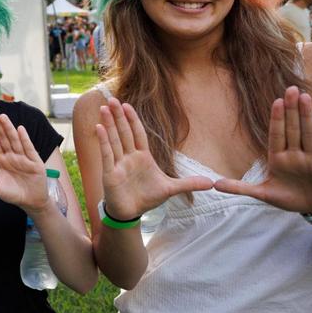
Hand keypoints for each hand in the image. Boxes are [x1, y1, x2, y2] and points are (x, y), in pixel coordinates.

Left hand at [0, 111, 48, 212]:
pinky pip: (29, 149)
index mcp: (2, 160)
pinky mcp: (35, 163)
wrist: (32, 201)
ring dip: (9, 129)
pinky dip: (25, 139)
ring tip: (2, 117)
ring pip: (15, 141)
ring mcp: (24, 158)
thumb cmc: (14, 193)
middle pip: (3, 138)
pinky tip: (20, 129)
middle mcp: (12, 156)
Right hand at [96, 98, 212, 219]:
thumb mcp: (171, 189)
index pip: (137, 134)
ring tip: (104, 108)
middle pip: (124, 132)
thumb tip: (212, 183)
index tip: (127, 105)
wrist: (132, 213)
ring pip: (114, 140)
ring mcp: (118, 163)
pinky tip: (99, 127)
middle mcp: (128, 157)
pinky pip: (107, 154)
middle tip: (114, 99)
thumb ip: (189, 183)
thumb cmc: (147, 197)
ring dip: (109, 124)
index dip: (133, 119)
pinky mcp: (110, 173)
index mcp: (142, 157)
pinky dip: (103, 141)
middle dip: (119, 116)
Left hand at [214, 87, 311, 214]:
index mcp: (279, 158)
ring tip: (305, 97)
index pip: (277, 135)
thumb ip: (240, 188)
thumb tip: (215, 185)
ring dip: (307, 116)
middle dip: (292, 110)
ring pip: (308, 134)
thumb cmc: (288, 197)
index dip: (277, 118)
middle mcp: (295, 155)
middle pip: (293, 129)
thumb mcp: (263, 193)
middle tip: (292, 88)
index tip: (276, 101)